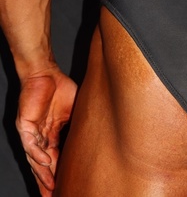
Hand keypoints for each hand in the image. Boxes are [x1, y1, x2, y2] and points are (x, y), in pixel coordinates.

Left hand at [16, 66, 76, 195]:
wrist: (45, 72)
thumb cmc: (60, 88)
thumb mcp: (74, 111)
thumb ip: (77, 126)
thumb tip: (90, 140)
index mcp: (52, 134)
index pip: (55, 159)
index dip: (59, 174)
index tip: (65, 187)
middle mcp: (41, 137)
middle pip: (43, 165)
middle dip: (48, 182)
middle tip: (53, 196)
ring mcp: (32, 132)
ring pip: (35, 158)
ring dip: (42, 173)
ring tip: (50, 187)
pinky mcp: (25, 125)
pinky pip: (31, 143)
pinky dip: (37, 153)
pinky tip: (45, 162)